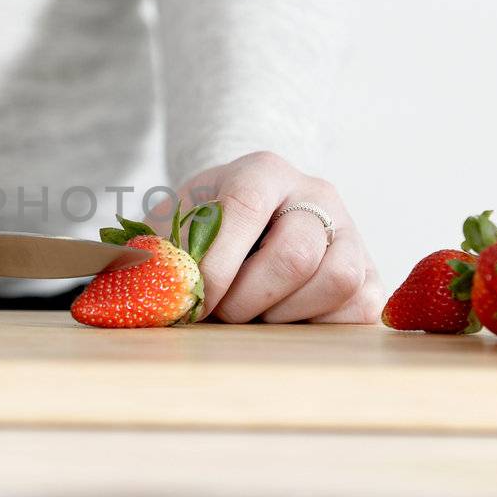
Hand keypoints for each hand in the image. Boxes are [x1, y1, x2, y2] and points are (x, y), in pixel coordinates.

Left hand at [152, 152, 383, 323]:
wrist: (246, 233)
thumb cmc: (203, 234)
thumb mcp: (171, 231)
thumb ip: (152, 253)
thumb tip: (126, 289)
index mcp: (262, 171)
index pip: (244, 206)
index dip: (217, 264)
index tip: (195, 300)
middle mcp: (315, 194)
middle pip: (295, 253)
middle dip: (249, 299)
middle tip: (222, 313)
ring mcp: (350, 231)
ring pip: (336, 279)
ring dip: (285, 314)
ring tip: (254, 316)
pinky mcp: (370, 273)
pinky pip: (360, 306)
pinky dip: (318, 325)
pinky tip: (284, 320)